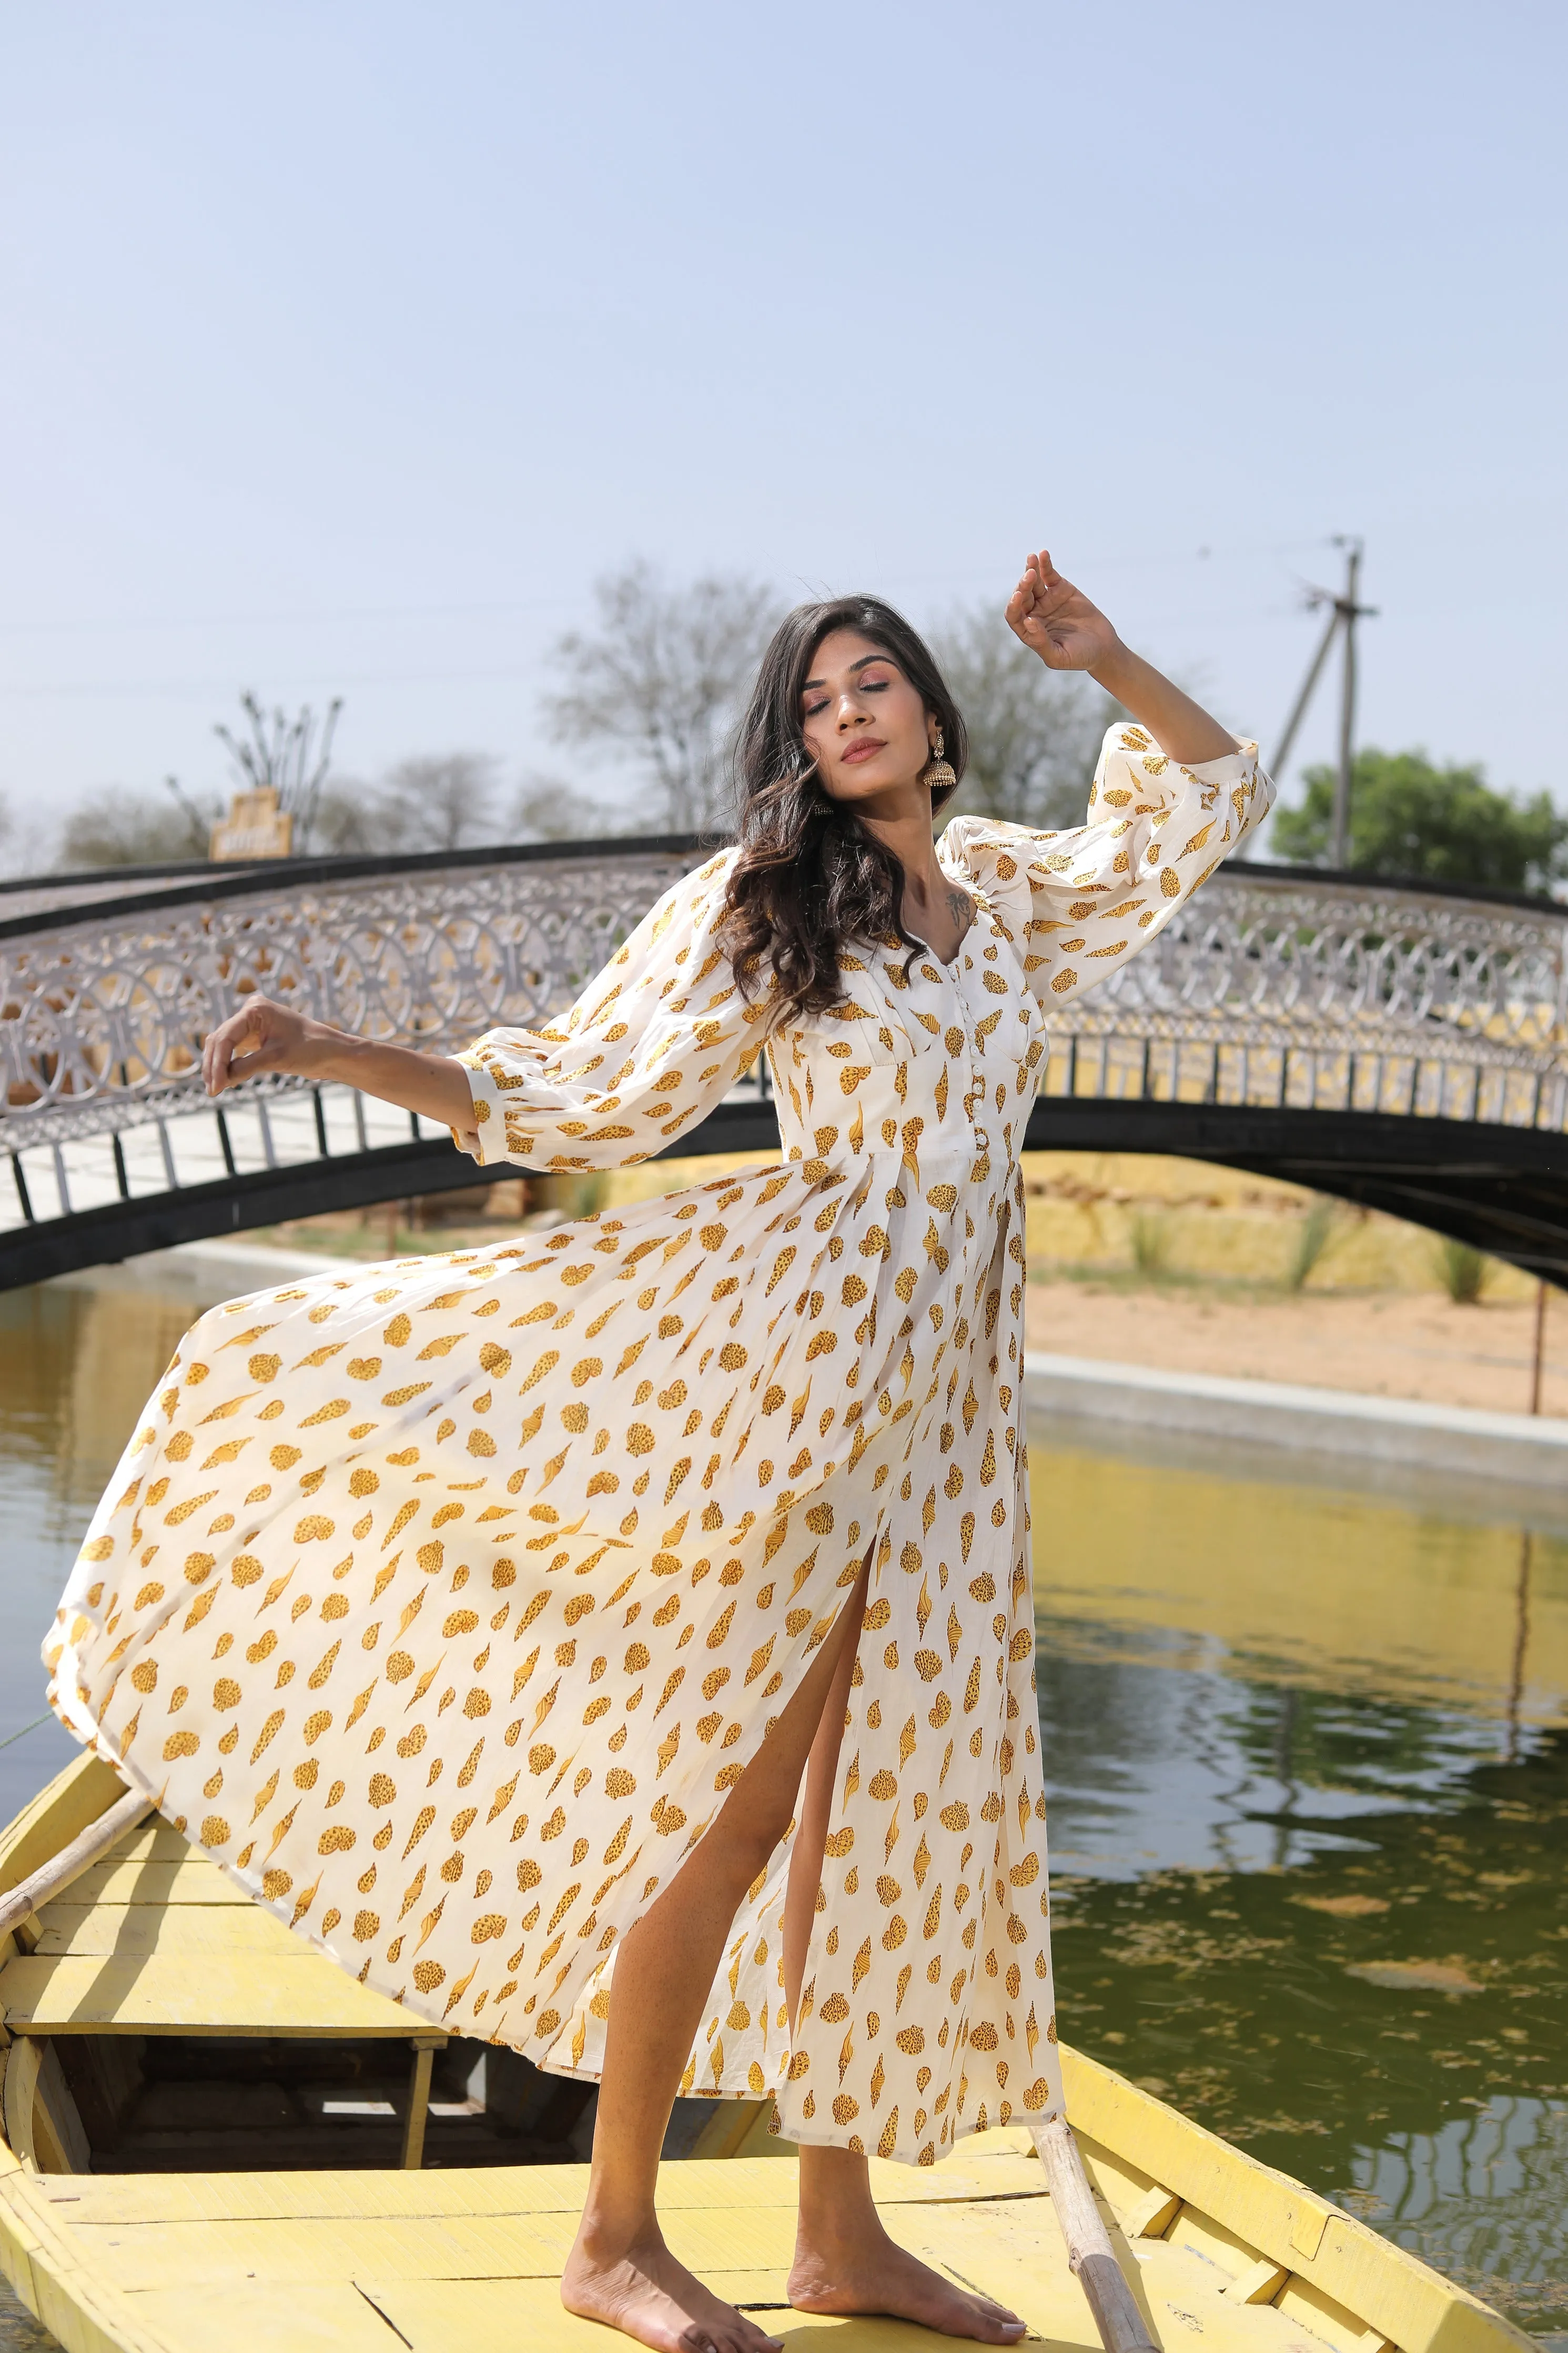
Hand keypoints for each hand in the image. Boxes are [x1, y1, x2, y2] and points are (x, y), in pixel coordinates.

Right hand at [202, 994, 332, 1096]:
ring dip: (217, 1066)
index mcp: (255, 1009)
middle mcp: (250, 1012)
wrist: (332, 1052)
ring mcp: (251, 1024)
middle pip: (220, 1040)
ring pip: (223, 1045)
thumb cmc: (310, 1049)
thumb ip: (245, 1068)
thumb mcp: (275, 1058)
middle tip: (213, 1091)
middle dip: (214, 1066)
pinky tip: (225, 1082)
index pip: (226, 1037)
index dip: (217, 1063)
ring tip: (215, 1089)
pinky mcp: (255, 1037)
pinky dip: (228, 1066)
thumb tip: (219, 1082)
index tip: (216, 1086)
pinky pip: (234, 1051)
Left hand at [1005, 548, 1120, 672]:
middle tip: (1029, 576)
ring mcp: (1047, 600)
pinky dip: (1045, 564)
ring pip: (1033, 583)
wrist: (1103, 647)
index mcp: (1029, 631)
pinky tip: (1043, 554)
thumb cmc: (1079, 657)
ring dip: (1031, 570)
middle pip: (1022, 596)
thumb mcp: (1058, 656)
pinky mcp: (1060, 589)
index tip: (1017, 596)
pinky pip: (1049, 575)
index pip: (1014, 616)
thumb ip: (1041, 642)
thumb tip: (1028, 621)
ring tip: (1032, 559)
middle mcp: (1034, 613)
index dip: (1013, 606)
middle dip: (1023, 585)